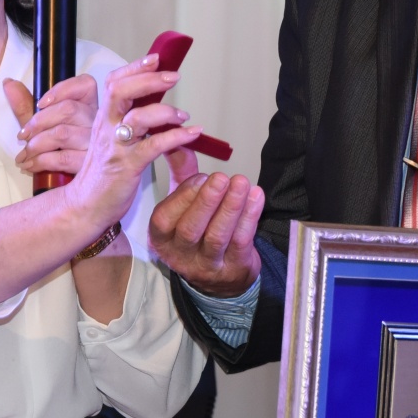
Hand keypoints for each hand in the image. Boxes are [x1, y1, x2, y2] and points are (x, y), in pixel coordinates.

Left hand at [5, 74, 95, 175]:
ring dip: (36, 144)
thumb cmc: (61, 151)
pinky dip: (40, 161)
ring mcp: (97, 144)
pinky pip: (63, 158)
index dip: (62, 90)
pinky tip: (29, 165)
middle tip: (22, 136)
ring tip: (23, 155)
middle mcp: (98, 122)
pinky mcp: (90, 165)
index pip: (86, 85)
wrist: (79, 185)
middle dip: (38, 122)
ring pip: (63, 134)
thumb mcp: (43, 126)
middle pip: (68, 109)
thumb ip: (26, 104)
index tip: (40, 103)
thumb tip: (7, 83)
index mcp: (90, 106)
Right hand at [61, 55, 201, 230]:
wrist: (86, 205)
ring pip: (137, 117)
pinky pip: (153, 146)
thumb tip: (153, 102)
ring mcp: (115, 146)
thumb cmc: (103, 173)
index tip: (156, 58)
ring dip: (165, 111)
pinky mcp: (126, 166)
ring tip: (183, 114)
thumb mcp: (112, 140)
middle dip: (149, 80)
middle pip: (121, 91)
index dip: (134, 67)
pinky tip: (192, 134)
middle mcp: (106, 128)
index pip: (114, 82)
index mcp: (104, 118)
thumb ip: (128, 119)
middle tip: (174, 76)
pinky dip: (176, 137)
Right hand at [148, 171, 263, 296]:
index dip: (182, 198)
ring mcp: (207, 265)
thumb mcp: (184, 204)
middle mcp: (180, 255)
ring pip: (217, 236)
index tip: (201, 177)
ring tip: (241, 183)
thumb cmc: (199, 231)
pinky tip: (256, 197)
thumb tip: (181, 140)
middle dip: (207, 201)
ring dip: (231, 208)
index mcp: (161, 238)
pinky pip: (241, 242)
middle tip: (221, 178)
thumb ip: (182, 173)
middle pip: (190, 229)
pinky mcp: (233, 268)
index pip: (164, 220)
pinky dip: (249, 217)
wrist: (220, 277)